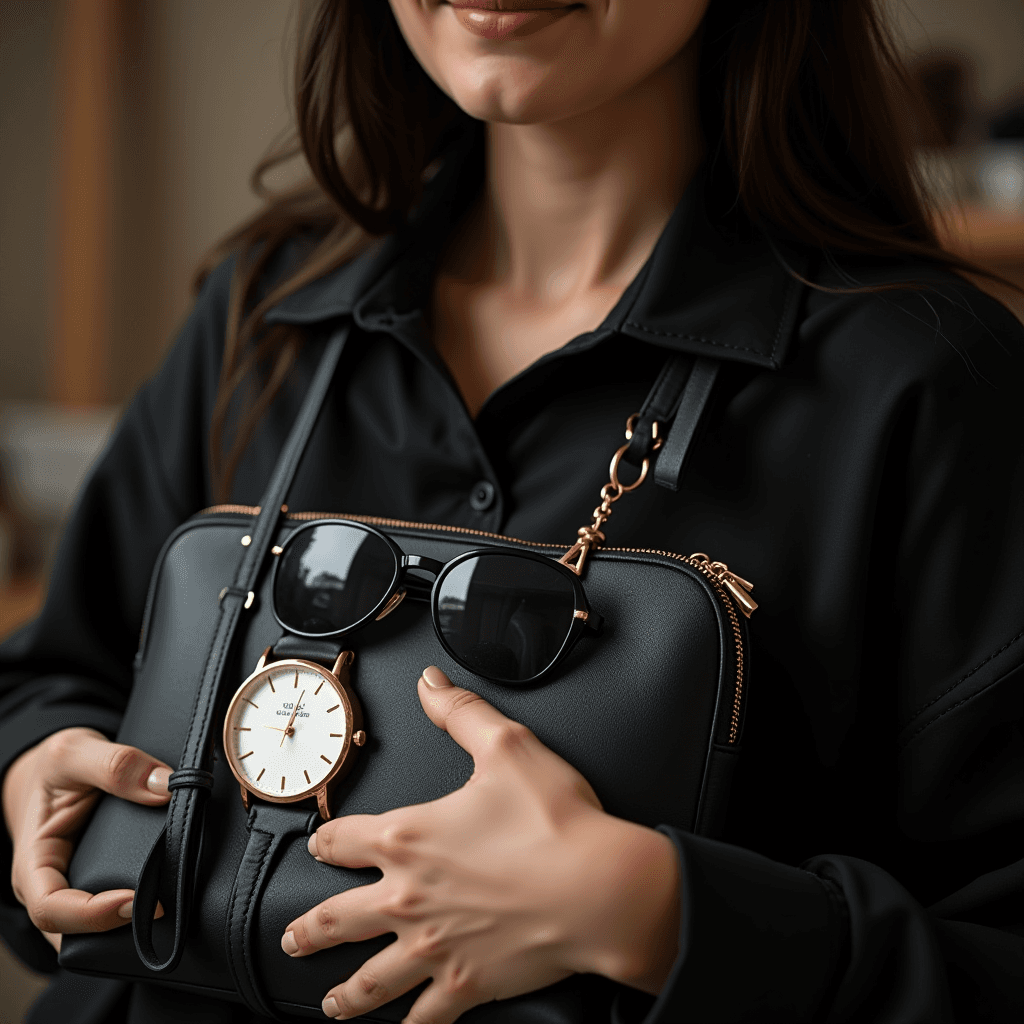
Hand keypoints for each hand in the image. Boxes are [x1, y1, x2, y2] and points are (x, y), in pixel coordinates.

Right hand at [2, 727, 170, 952]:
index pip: (51, 911)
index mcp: (35, 866)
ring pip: (109, 926)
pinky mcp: (109, 881)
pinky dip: (154, 899)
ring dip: (143, 919)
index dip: (91, 917)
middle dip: (126, 927)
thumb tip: (165, 786)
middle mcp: (57, 887)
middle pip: (85, 931)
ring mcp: (84, 889)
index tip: (135, 902)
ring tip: (183, 902)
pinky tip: (184, 888)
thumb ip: (115, 764)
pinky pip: (129, 904)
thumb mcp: (74, 751)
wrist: (58, 771)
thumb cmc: (55, 768)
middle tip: (174, 908)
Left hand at [282, 666, 679, 1022]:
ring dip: (345, 991)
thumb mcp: (505, 746)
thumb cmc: (554, 822)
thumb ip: (460, 713)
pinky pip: (426, 1014)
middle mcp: (408, 897)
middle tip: (295, 935)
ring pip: (371, 978)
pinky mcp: (465, 983)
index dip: (326, 841)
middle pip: (339, 917)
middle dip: (312, 927)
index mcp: (410, 838)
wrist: (598, 890)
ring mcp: (433, 946)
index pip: (345, 839)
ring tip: (332, 1002)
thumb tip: (429, 684)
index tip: (319, 846)